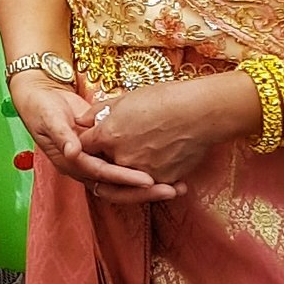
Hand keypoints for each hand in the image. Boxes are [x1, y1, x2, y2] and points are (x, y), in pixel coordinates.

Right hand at [10, 72, 173, 202]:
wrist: (41, 99)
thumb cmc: (41, 109)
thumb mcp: (49, 119)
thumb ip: (61, 135)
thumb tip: (72, 152)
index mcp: (72, 163)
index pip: (102, 176)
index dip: (124, 178)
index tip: (147, 181)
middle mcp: (87, 168)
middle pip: (118, 188)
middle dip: (145, 191)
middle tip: (172, 189)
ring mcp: (98, 162)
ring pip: (127, 182)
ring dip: (152, 185)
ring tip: (179, 186)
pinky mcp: (107, 154)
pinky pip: (129, 169)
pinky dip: (151, 172)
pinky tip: (173, 173)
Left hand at [83, 71, 253, 190]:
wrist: (201, 111)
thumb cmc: (164, 99)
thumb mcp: (125, 99)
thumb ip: (98, 112)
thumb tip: (81, 121)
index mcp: (107, 135)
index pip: (83, 146)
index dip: (85, 143)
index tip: (92, 140)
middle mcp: (120, 158)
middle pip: (102, 167)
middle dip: (104, 161)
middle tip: (113, 156)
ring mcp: (141, 172)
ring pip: (126, 180)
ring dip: (128, 176)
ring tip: (139, 164)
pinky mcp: (162, 180)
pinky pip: (151, 184)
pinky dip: (154, 179)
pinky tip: (162, 167)